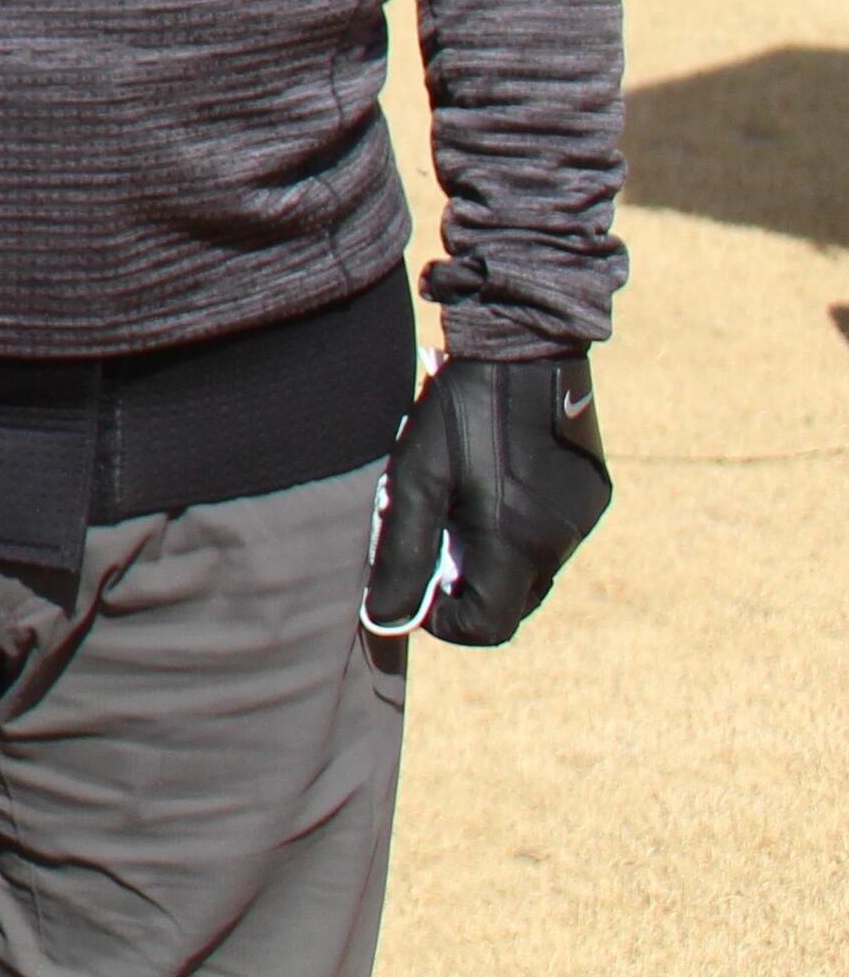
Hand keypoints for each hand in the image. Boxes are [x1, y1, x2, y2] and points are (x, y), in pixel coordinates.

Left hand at [363, 352, 611, 644]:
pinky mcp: (593, 495)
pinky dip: (519, 529)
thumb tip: (383, 618)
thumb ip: (401, 555)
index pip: (487, 627)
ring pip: (531, 569)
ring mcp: (582, 519)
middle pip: (510, 601)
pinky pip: (552, 535)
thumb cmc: (460, 414)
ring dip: (493, 556)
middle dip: (466, 587)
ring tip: (457, 507)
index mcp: (517, 546)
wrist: (525, 349)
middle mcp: (560, 542)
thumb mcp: (415, 480)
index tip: (416, 588)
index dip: (445, 621)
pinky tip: (491, 485)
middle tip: (431, 539)